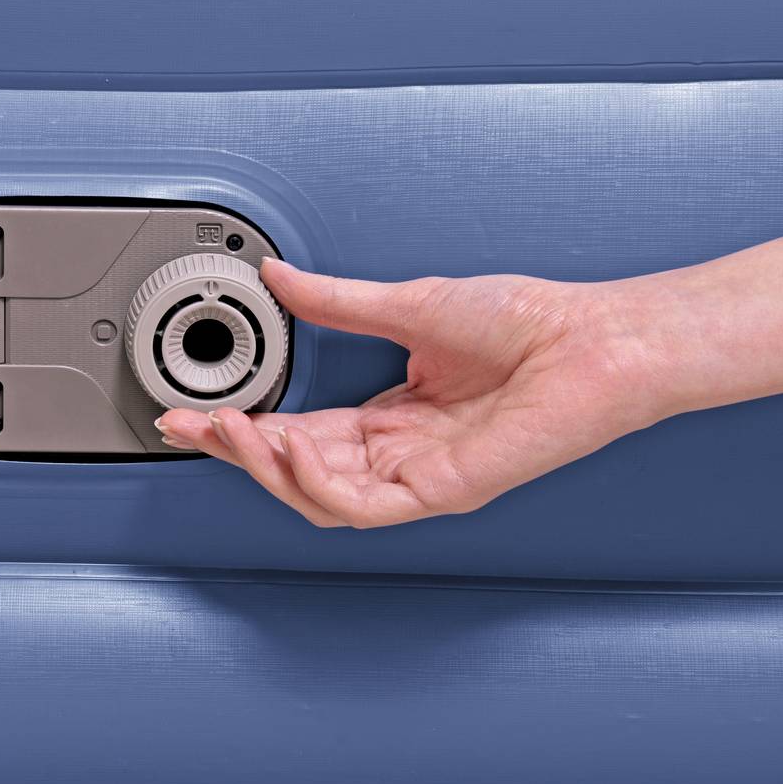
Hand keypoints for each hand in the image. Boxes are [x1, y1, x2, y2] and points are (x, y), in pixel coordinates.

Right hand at [156, 259, 668, 527]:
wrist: (591, 337)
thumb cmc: (531, 322)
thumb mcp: (409, 302)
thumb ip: (337, 302)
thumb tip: (280, 279)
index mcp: (394, 415)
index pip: (300, 432)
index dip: (243, 427)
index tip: (196, 413)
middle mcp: (403, 452)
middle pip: (298, 471)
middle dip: (235, 452)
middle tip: (191, 427)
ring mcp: (422, 476)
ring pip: (319, 497)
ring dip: (266, 467)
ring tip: (235, 430)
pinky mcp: (445, 488)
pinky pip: (363, 504)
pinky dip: (317, 479)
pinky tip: (290, 443)